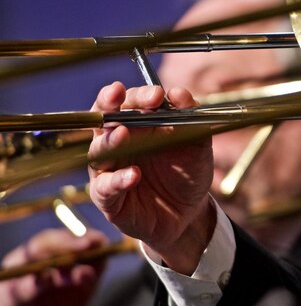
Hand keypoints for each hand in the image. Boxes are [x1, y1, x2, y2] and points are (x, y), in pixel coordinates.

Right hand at [0, 229, 106, 305]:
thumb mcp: (81, 292)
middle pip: (44, 243)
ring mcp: (15, 279)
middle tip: (87, 245)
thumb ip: (90, 276)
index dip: (81, 236)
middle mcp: (27, 262)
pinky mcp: (8, 301)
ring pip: (29, 260)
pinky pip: (19, 289)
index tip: (100, 240)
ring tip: (73, 263)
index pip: (62, 237)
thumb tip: (96, 260)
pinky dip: (33, 284)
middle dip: (67, 242)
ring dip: (53, 260)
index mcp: (47, 256)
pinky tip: (46, 281)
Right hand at [88, 83, 215, 273]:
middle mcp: (117, 143)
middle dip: (109, 104)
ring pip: (99, 151)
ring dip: (109, 141)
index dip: (139, 95)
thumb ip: (191, 118)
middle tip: (118, 94)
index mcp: (137, 125)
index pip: (128, 102)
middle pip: (104, 118)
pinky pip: (106, 187)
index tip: (156, 94)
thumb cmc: (188, 174)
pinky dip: (118, 180)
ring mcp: (110, 170)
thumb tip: (179, 93)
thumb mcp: (197, 145)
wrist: (189, 213)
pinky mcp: (109, 199)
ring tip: (123, 134)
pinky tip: (134, 175)